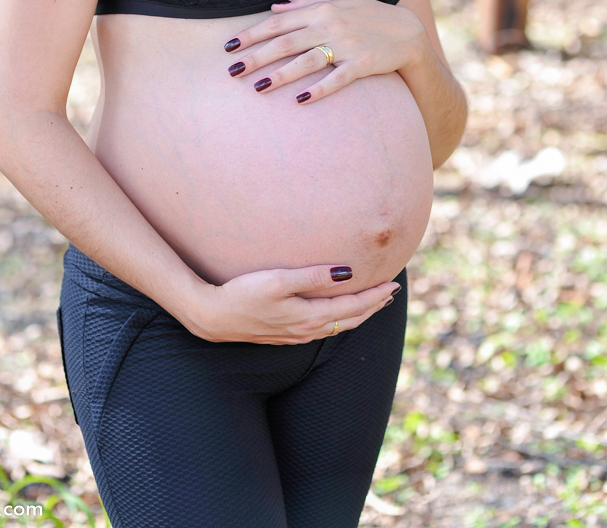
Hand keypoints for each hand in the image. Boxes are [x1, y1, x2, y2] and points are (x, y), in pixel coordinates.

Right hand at [185, 264, 400, 344]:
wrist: (213, 318)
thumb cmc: (242, 294)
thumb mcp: (276, 280)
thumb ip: (312, 276)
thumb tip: (346, 272)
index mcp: (309, 316)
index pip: (353, 307)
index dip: (375, 296)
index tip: (393, 284)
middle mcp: (307, 330)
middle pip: (351, 320)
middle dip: (373, 306)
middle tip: (391, 293)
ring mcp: (296, 335)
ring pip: (338, 327)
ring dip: (358, 314)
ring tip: (372, 302)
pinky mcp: (285, 334)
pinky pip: (324, 329)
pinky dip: (340, 319)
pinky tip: (337, 313)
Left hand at [223, 0, 426, 104]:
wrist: (407, 31)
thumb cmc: (367, 14)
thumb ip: (305, 3)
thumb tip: (274, 8)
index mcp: (320, 9)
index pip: (278, 23)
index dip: (251, 34)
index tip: (228, 46)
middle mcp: (330, 25)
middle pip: (285, 43)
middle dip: (256, 56)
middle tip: (232, 71)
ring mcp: (346, 45)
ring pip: (306, 61)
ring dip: (280, 75)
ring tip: (256, 87)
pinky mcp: (362, 64)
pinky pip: (337, 79)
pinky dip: (319, 89)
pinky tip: (301, 100)